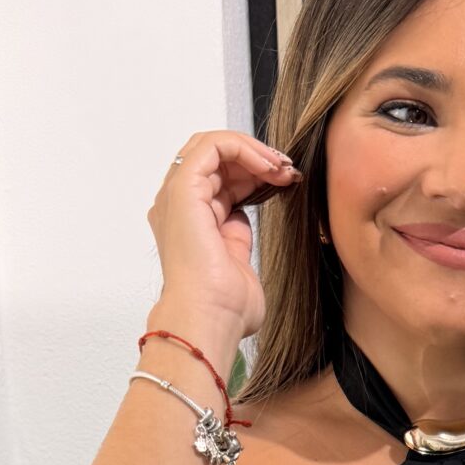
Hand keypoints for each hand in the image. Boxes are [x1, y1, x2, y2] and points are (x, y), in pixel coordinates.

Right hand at [147, 130, 300, 351]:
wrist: (212, 318)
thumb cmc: (225, 307)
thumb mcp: (237, 263)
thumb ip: (236, 238)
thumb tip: (240, 219)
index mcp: (188, 223)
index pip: (218, 179)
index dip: (253, 173)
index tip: (285, 181)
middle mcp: (178, 206)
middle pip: (215, 159)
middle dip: (255, 158)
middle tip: (287, 171)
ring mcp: (177, 196)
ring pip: (211, 145)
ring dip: (253, 150)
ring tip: (282, 168)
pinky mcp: (183, 188)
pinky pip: (212, 146)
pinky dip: (244, 147)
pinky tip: (268, 166)